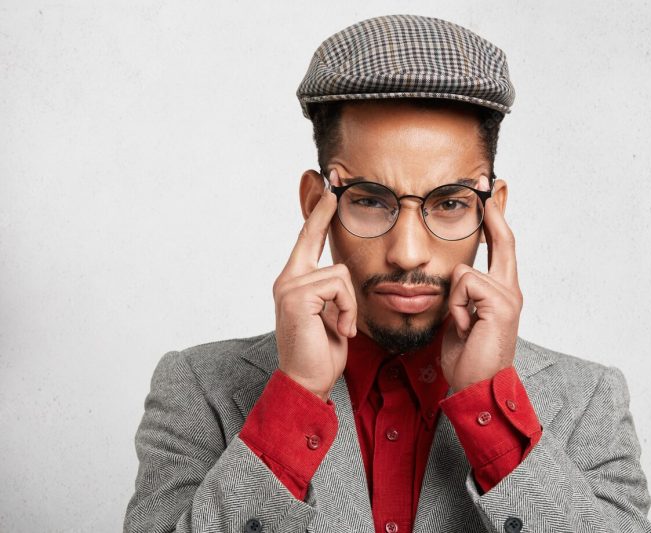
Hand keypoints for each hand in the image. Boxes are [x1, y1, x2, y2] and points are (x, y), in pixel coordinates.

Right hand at [272, 169, 357, 400]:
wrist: (308, 380)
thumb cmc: (322, 351)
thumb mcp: (332, 314)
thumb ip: (331, 291)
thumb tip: (341, 274)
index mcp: (295, 281)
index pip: (306, 240)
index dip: (316, 213)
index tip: (326, 189)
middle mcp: (287, 278)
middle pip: (314, 237)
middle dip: (323, 210)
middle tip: (333, 179)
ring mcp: (289, 286)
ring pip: (340, 272)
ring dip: (350, 303)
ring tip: (341, 326)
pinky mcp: (296, 295)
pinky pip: (338, 286)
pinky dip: (347, 310)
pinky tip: (339, 329)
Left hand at [441, 187, 522, 391]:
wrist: (477, 387)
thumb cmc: (468, 358)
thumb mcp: (461, 319)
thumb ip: (463, 296)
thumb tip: (456, 277)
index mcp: (502, 294)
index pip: (502, 249)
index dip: (498, 222)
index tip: (493, 198)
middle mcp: (511, 291)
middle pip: (504, 241)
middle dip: (494, 214)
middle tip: (487, 185)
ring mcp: (509, 297)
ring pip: (464, 272)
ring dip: (453, 301)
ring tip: (461, 325)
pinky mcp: (502, 304)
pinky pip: (464, 285)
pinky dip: (455, 308)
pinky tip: (464, 327)